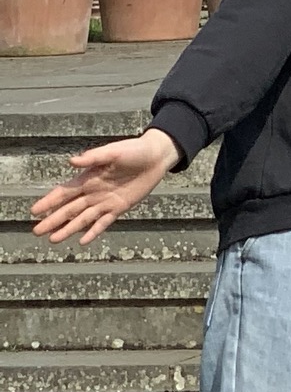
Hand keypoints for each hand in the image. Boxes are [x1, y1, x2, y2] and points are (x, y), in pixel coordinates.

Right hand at [32, 131, 179, 244]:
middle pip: (69, 209)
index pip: (64, 192)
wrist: (156, 156)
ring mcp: (105, 201)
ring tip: (53, 239)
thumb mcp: (114, 152)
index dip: (49, 201)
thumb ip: (94, 157)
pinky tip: (82, 241)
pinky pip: (103, 222)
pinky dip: (93, 231)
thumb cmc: (134, 150)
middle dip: (53, 220)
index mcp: (89, 177)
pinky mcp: (119, 208)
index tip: (34, 211)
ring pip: (82, 219)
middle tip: (36, 231)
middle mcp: (93, 192)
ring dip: (68, 229)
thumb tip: (72, 161)